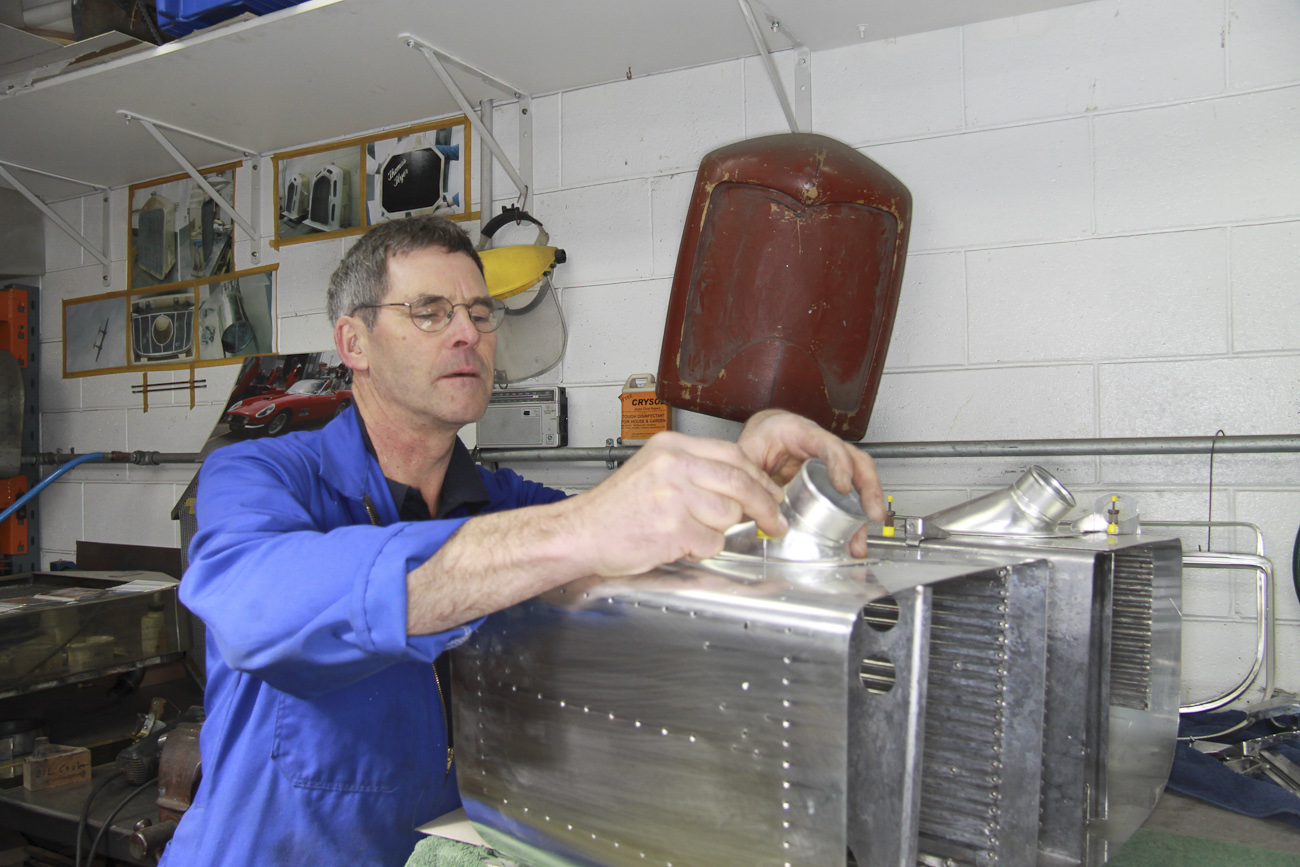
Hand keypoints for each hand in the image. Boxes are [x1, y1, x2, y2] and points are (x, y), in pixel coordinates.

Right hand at [562, 431, 789, 576]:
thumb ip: (694, 469)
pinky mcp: (673, 528)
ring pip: (729, 516)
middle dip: (765, 506)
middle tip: (774, 520)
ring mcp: (674, 497)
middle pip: (740, 483)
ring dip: (719, 531)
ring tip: (691, 531)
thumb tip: (741, 484)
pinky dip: (702, 549)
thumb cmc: (614, 508)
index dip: (759, 476)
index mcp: (671, 447)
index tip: (771, 491)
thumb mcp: (653, 469)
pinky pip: (711, 543)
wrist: (579, 532)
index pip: (733, 454)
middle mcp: (674, 466)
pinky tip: (677, 543)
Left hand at [736, 409, 886, 556]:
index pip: (828, 445)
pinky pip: (848, 497)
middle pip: (857, 462)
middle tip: (872, 513)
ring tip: (861, 539)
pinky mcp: (830, 481)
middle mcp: (822, 446)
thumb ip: (749, 475)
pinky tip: (850, 541)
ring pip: (858, 481)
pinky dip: (852, 520)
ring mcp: (830, 464)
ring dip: (865, 510)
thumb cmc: (760, 437)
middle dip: (869, 489)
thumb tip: (754, 506)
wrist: (763, 435)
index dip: (839, 464)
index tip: (842, 486)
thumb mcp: (748, 451)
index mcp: (801, 433)